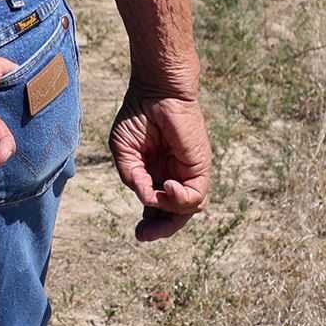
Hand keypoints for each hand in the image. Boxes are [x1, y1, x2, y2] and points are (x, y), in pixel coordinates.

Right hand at [112, 89, 210, 240]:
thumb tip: (146, 198)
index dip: (150, 223)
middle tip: (143, 235)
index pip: (158, 208)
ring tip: (157, 197)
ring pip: (187, 210)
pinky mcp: (200, 166)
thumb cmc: (138, 115)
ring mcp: (188, 173)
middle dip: (160, 229)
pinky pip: (196, 197)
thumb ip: (134, 178)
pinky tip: (167, 186)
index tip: (139, 232)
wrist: (156, 90)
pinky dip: (180, 199)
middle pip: (174, 215)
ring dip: (169, 214)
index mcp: (156, 174)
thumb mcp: (125, 153)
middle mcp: (174, 176)